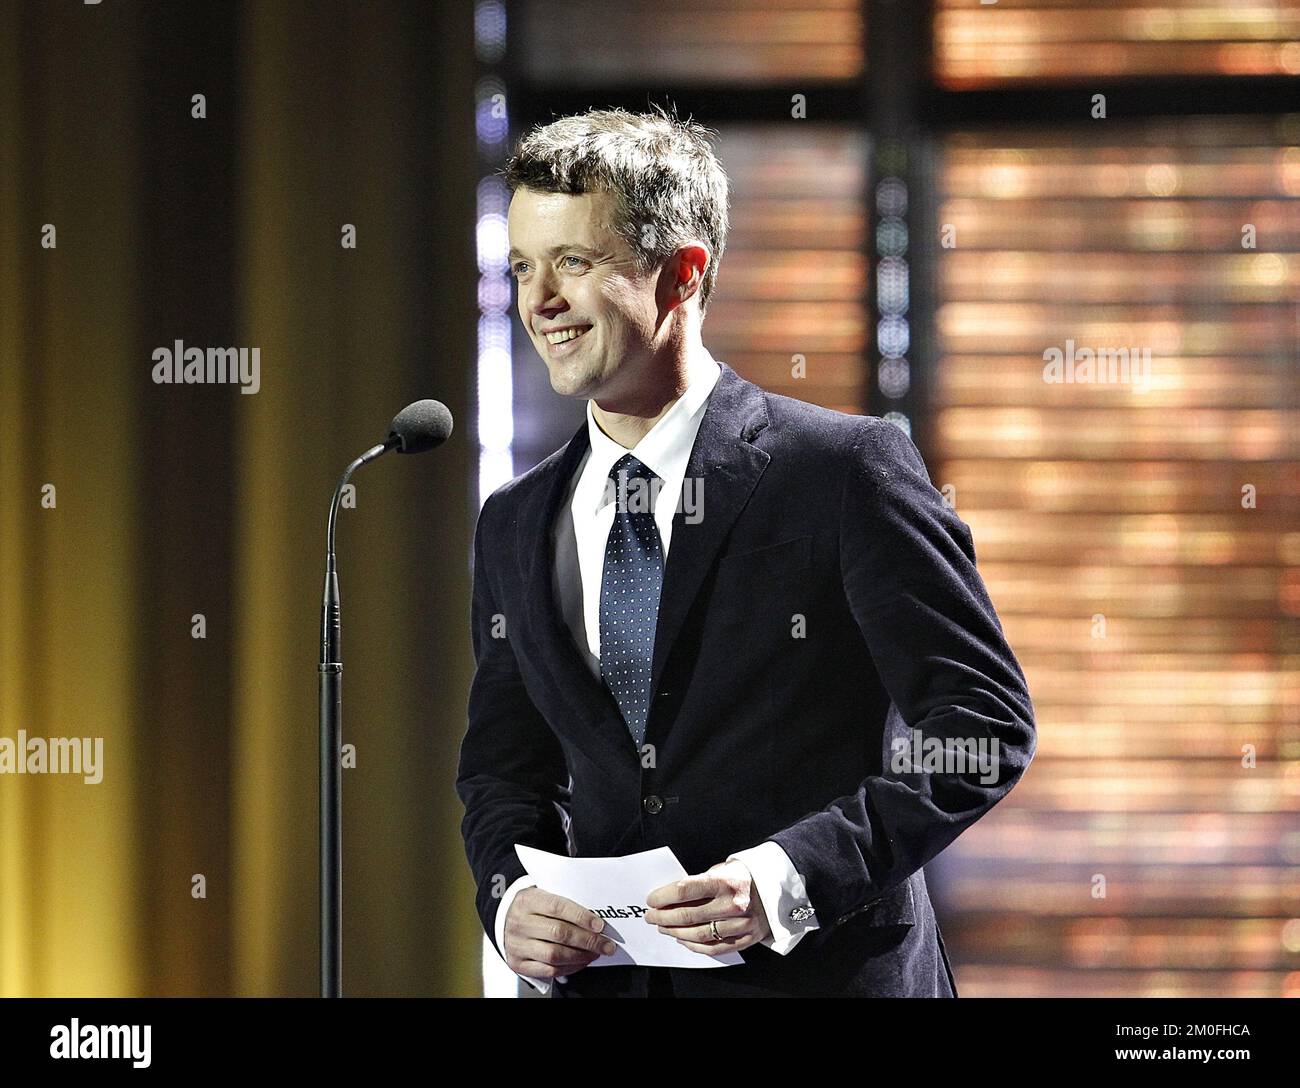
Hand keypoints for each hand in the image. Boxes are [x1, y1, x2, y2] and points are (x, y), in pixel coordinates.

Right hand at [503, 887, 617, 979]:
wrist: (505, 919)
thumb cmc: (532, 907)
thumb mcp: (543, 894)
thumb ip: (565, 902)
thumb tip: (594, 918)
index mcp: (527, 900)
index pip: (558, 907)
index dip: (581, 917)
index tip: (599, 925)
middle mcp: (519, 923)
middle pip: (559, 933)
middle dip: (588, 940)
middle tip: (606, 943)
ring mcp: (517, 945)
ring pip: (554, 954)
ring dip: (581, 956)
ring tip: (595, 952)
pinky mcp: (518, 963)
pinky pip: (548, 970)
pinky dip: (569, 968)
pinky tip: (581, 962)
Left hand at [644, 859, 771, 954]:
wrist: (779, 888)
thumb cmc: (745, 876)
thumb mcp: (723, 869)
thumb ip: (700, 882)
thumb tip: (672, 896)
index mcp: (725, 882)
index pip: (684, 890)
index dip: (663, 896)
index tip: (651, 899)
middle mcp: (732, 904)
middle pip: (687, 915)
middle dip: (663, 916)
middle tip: (651, 916)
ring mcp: (740, 924)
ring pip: (698, 935)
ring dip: (675, 932)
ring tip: (663, 927)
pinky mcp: (746, 939)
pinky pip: (714, 948)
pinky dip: (694, 946)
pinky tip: (682, 940)